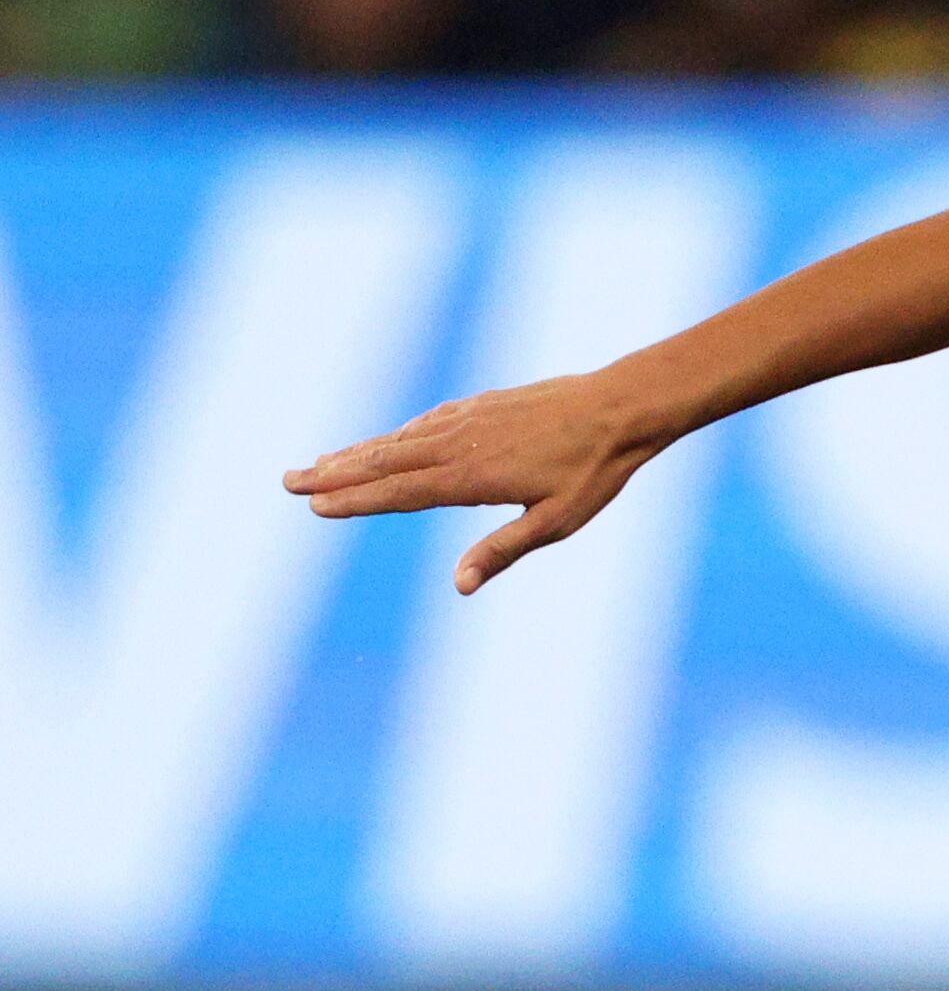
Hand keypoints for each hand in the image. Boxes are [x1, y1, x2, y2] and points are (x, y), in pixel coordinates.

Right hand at [285, 375, 658, 589]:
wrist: (621, 406)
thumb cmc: (593, 471)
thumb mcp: (555, 522)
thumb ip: (503, 550)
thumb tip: (459, 586)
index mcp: (471, 477)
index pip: (398, 492)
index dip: (354, 500)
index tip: (312, 505)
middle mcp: (459, 443)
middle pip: (383, 461)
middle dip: (333, 473)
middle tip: (286, 481)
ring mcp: (468, 419)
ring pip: (400, 438)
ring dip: (356, 451)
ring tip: (318, 461)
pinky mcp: (482, 404)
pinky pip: (427, 422)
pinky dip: (397, 433)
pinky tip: (385, 441)